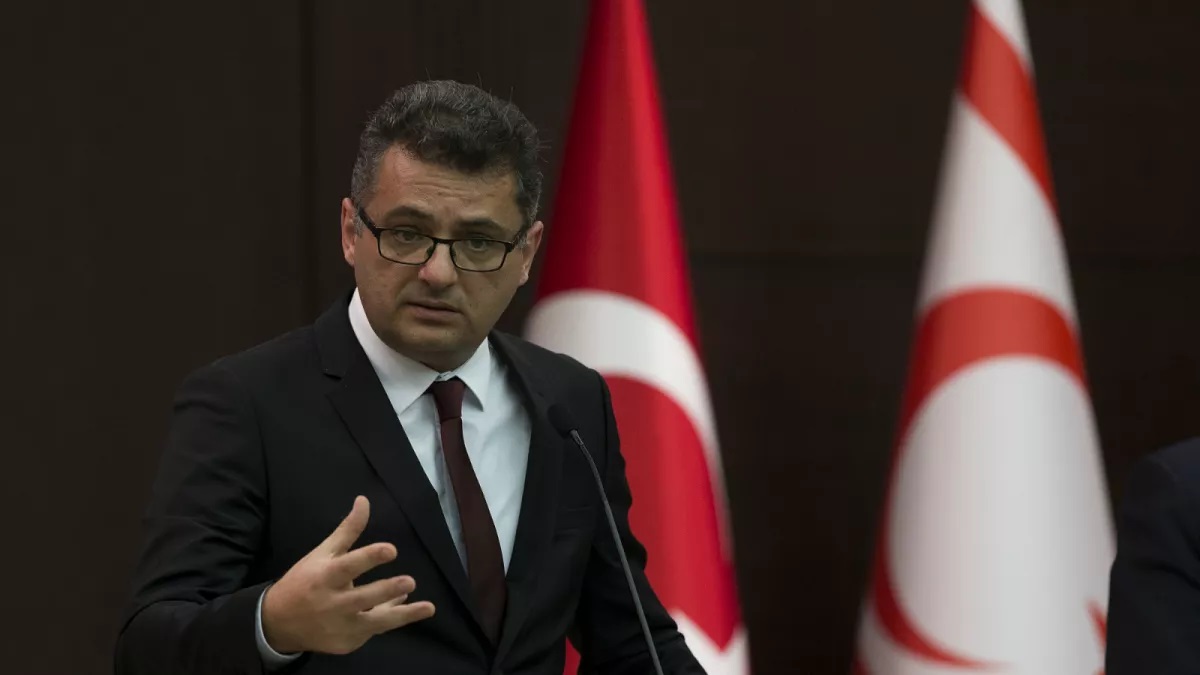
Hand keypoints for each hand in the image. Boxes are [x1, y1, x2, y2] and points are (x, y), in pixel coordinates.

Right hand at [261, 496, 435, 654]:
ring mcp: (339, 626)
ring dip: (403, 615)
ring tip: (428, 608)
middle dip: (387, 590)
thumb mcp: (322, 553)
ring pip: (375, 622)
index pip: (349, 566)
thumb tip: (364, 500)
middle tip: (410, 581)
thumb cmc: (305, 581)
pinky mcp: (346, 643)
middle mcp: (332, 603)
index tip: (391, 550)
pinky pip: (373, 630)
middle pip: (362, 597)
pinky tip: (407, 608)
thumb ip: (347, 530)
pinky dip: (390, 619)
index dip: (370, 557)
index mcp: (325, 576)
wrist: (278, 623)